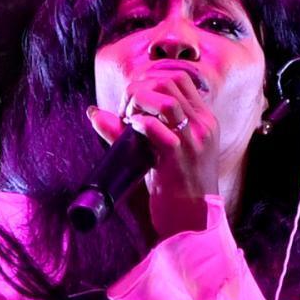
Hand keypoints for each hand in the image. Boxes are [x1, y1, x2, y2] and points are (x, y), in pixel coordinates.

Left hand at [86, 61, 220, 235]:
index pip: (179, 76)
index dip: (149, 79)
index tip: (133, 100)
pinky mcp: (179, 157)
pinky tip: (132, 134)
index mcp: (205, 120)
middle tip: (126, 111)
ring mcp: (194, 140)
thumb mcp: (163, 152)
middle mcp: (204, 125)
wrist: (194, 223)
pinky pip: (153, 126)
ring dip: (138, 102)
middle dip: (139, 88)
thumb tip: (94, 112)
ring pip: (164, 97)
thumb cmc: (177, 189)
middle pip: (169, 80)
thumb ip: (136, 128)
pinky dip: (136, 124)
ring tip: (129, 121)